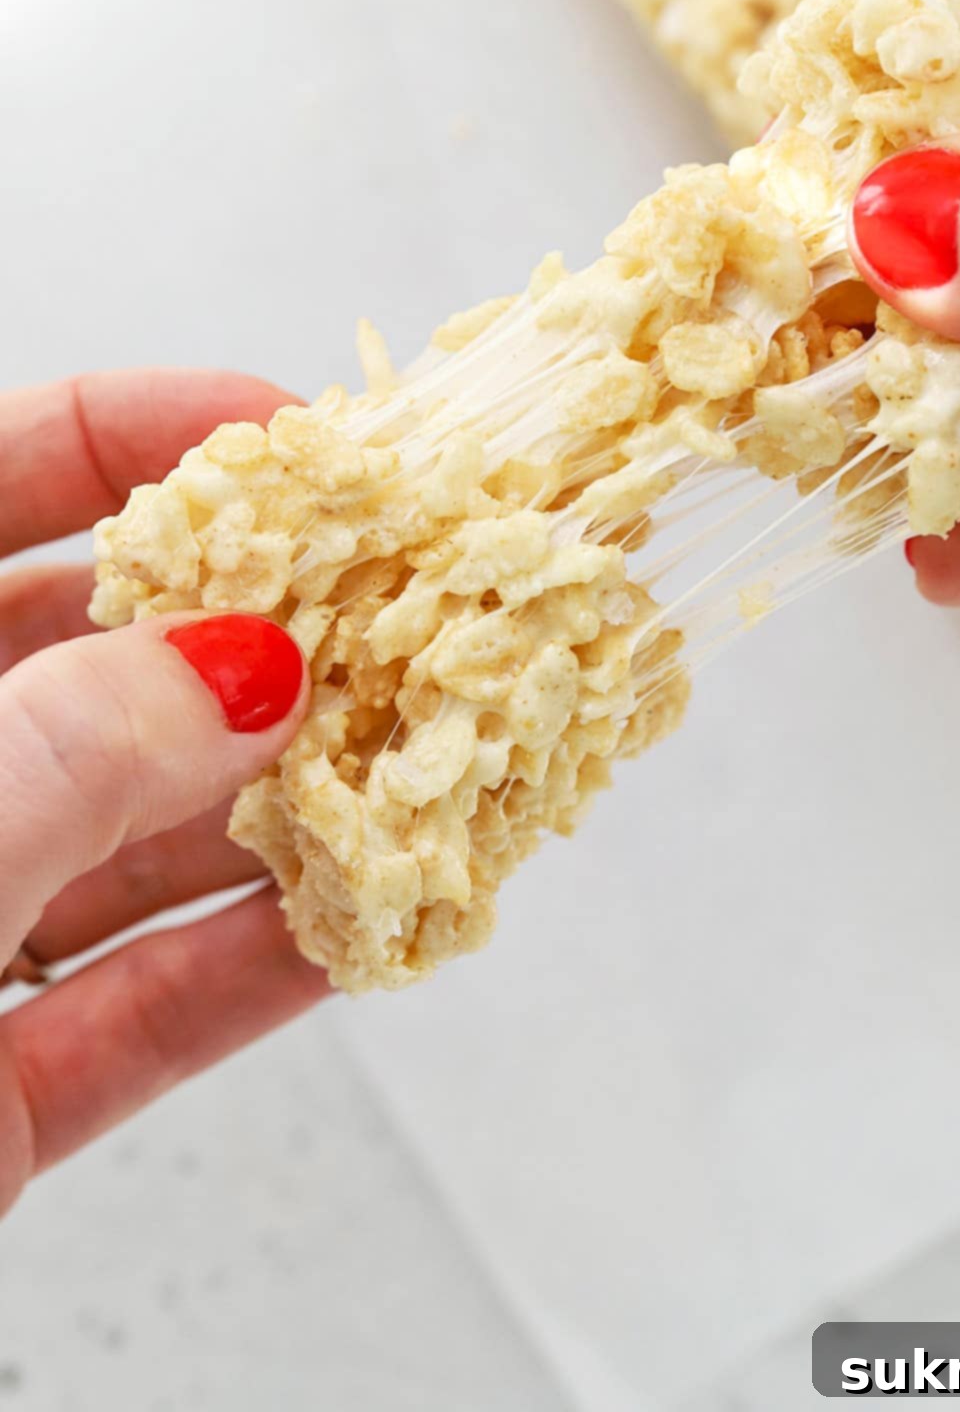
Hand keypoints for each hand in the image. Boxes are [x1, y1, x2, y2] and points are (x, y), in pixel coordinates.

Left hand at [0, 371, 325, 1215]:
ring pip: (124, 840)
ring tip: (410, 767)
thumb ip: (64, 751)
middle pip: (83, 657)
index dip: (147, 431)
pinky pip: (128, 1012)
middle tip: (391, 611)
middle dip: (249, 628)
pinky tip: (352, 931)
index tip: (295, 439)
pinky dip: (244, 975)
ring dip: (277, 810)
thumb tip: (240, 669)